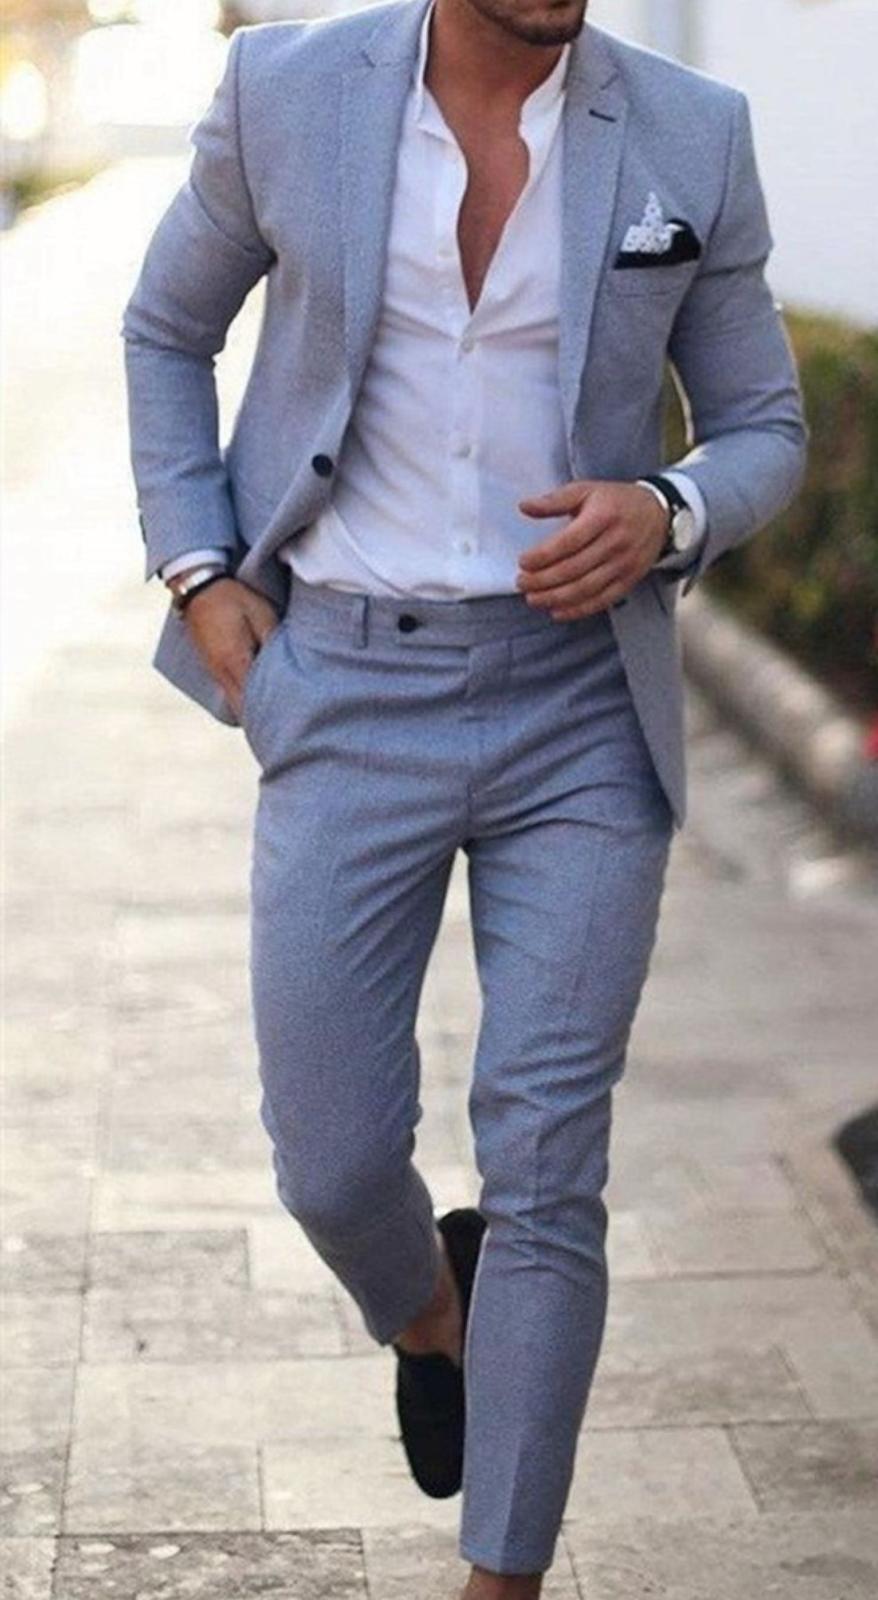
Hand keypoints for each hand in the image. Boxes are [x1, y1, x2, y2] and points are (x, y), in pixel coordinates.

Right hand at [179, 576, 281, 717]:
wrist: (197, 588)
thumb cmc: (233, 599)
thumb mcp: (261, 614)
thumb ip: (274, 642)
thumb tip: (290, 666)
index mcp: (236, 660)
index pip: (254, 700)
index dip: (269, 716)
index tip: (287, 727)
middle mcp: (221, 672)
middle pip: (243, 709)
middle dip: (260, 721)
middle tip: (283, 731)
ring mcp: (214, 671)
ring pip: (234, 703)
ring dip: (251, 712)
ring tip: (272, 720)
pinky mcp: (212, 667)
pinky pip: (229, 692)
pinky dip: (243, 700)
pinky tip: (256, 702)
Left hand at [516, 479, 668, 619]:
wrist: (658, 514)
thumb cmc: (617, 502)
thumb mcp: (586, 491)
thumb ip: (554, 500)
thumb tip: (525, 506)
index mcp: (603, 517)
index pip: (568, 542)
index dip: (543, 555)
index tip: (523, 562)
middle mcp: (615, 542)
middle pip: (574, 568)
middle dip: (543, 580)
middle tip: (522, 583)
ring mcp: (623, 565)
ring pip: (585, 588)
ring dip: (556, 598)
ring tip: (534, 599)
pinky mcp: (628, 581)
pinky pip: (601, 600)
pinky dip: (578, 609)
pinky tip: (558, 611)